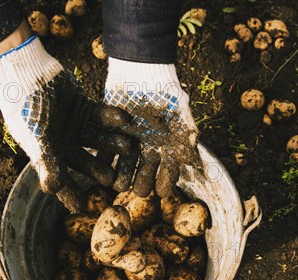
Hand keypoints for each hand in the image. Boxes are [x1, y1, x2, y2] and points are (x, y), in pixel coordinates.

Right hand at [0, 32, 131, 211]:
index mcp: (48, 154)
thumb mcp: (37, 138)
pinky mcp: (85, 108)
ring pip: (98, 140)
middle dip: (99, 169)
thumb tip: (50, 190)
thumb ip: (47, 163)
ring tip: (129, 148)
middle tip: (115, 180)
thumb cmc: (27, 109)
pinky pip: (103, 117)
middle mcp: (64, 142)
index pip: (61, 180)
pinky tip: (126, 120)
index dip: (70, 194)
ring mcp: (76, 125)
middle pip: (85, 162)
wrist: (27, 72)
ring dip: (113, 144)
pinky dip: (113, 118)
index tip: (83, 208)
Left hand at [103, 59, 201, 197]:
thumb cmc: (165, 91)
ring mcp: (128, 140)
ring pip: (125, 165)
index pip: (168, 171)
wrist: (142, 68)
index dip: (166, 182)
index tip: (163, 193)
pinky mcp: (110, 131)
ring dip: (122, 176)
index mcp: (166, 146)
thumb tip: (197, 165)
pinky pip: (105, 148)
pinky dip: (103, 158)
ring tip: (117, 186)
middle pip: (145, 172)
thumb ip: (188, 138)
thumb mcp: (181, 114)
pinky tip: (101, 167)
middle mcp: (148, 147)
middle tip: (139, 192)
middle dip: (142, 183)